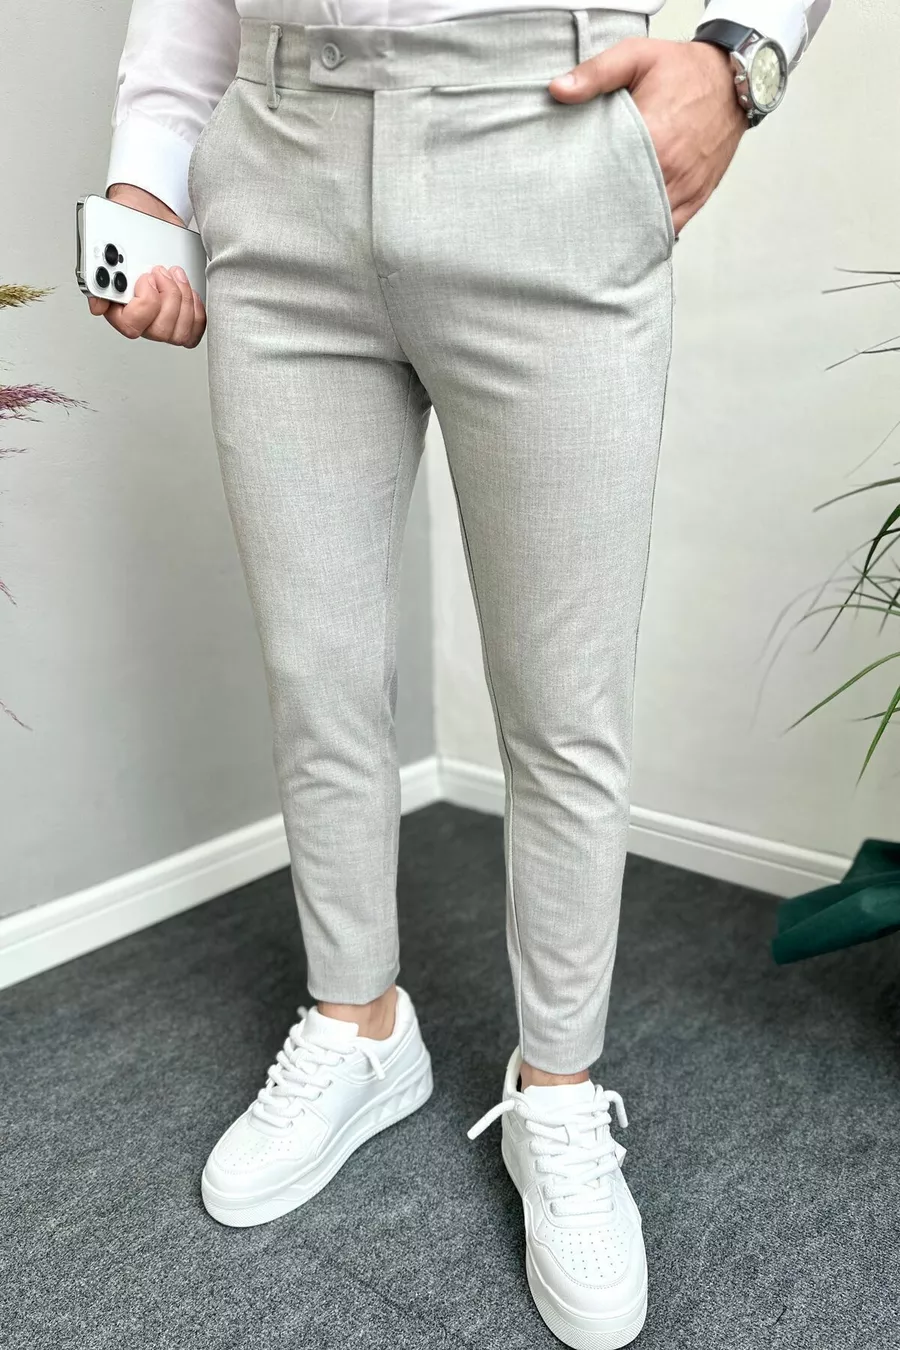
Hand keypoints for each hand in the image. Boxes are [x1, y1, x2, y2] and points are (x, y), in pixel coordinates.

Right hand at [87, 183, 205, 346]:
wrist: (149, 216)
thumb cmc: (128, 230)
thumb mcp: (107, 239)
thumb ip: (96, 269)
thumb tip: (97, 305)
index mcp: (117, 306)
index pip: (131, 325)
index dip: (145, 303)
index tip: (146, 277)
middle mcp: (140, 318)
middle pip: (159, 331)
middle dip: (169, 298)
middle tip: (163, 271)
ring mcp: (162, 321)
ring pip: (178, 333)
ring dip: (183, 300)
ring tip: (176, 275)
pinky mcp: (181, 318)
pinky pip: (193, 332)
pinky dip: (196, 311)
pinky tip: (189, 290)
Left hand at [549, 38, 747, 235]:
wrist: (735, 80)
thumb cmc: (685, 69)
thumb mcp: (638, 57)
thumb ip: (596, 73)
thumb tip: (557, 90)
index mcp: (653, 137)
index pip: (609, 177)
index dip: (586, 189)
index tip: (568, 193)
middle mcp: (672, 169)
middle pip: (626, 206)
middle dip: (602, 214)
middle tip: (578, 218)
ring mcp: (686, 186)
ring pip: (648, 222)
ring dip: (625, 227)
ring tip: (600, 230)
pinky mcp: (698, 195)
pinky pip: (672, 226)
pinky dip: (650, 231)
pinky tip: (631, 233)